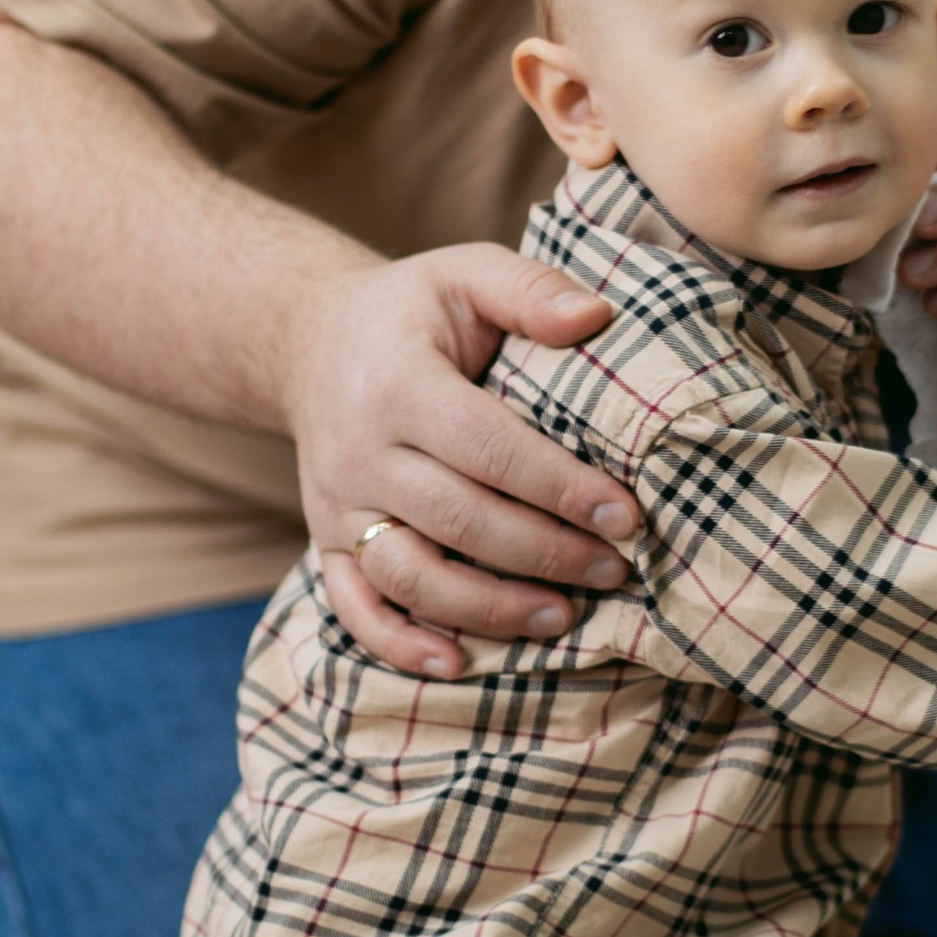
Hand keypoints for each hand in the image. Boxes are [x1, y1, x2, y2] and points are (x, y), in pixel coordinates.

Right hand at [290, 243, 634, 679]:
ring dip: (488, 608)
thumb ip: (530, 288)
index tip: (626, 515)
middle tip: (615, 569)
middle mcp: (358, 450)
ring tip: (561, 618)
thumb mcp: (465, 273)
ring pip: (411, 575)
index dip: (559, 487)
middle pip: (459, 520)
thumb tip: (596, 317)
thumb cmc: (412, 313)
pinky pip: (354, 607)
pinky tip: (458, 663)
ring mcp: (336, 504)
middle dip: (545, 553)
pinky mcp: (325, 542)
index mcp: (397, 382)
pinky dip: (398, 645)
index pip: (488, 447)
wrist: (310, 343)